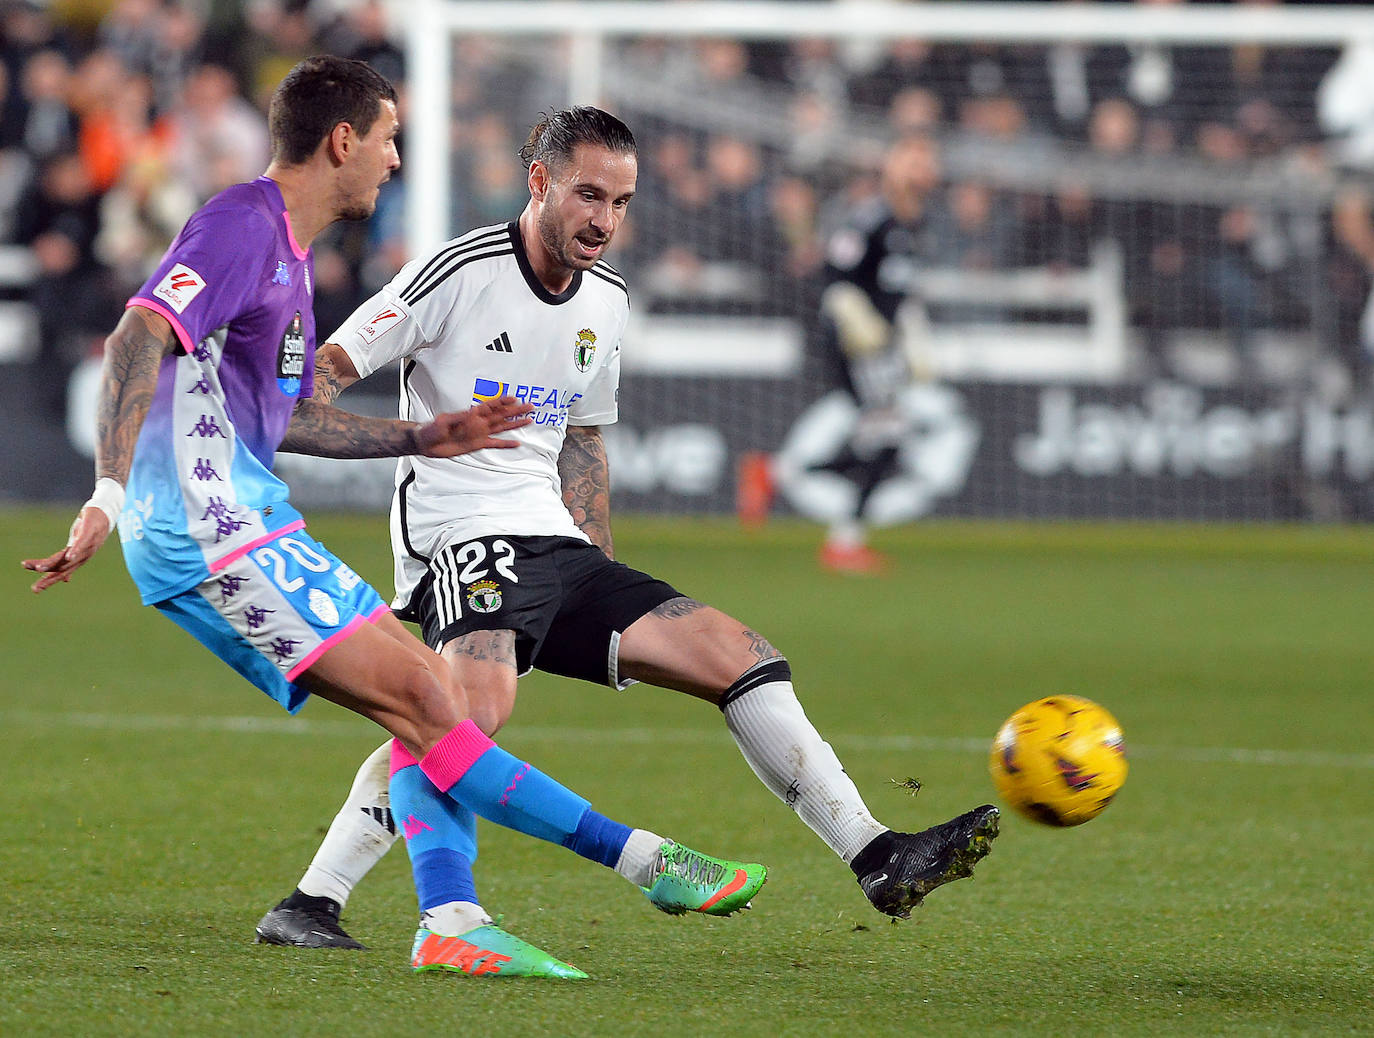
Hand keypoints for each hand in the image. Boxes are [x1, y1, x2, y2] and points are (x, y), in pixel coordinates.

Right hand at [22, 506, 112, 592]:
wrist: (105, 514)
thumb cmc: (90, 533)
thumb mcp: (78, 549)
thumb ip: (70, 563)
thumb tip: (65, 580)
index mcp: (78, 560)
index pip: (60, 571)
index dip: (48, 580)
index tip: (35, 590)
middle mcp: (83, 555)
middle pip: (62, 567)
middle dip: (47, 577)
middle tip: (34, 587)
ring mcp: (88, 544)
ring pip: (68, 557)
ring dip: (53, 563)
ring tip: (39, 568)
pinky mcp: (90, 531)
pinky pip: (83, 542)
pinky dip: (75, 550)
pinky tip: (69, 556)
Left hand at [413, 396, 533, 457]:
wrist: (426, 443)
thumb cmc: (432, 428)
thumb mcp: (444, 421)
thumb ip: (459, 417)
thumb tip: (472, 413)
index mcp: (471, 414)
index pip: (490, 406)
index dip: (502, 401)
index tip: (514, 398)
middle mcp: (478, 422)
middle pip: (501, 415)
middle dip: (516, 410)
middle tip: (530, 406)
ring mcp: (479, 433)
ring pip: (502, 427)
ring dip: (515, 424)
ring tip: (529, 420)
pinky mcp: (477, 444)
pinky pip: (495, 444)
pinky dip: (506, 444)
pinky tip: (517, 443)